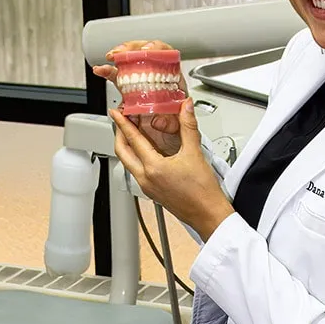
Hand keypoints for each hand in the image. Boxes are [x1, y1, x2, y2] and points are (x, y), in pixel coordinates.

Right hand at [94, 38, 188, 156]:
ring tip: (109, 59)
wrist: (172, 143)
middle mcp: (157, 79)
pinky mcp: (131, 93)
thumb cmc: (181, 132)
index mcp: (173, 81)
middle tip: (122, 53)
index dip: (157, 49)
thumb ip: (174, 123)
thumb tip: (159, 120)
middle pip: (145, 54)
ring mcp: (143, 85)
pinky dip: (109, 73)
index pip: (167, 56)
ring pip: (130, 64)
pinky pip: (120, 79)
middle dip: (132, 49)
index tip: (148, 50)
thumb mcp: (182, 128)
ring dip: (118, 58)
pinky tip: (101, 70)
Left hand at [110, 98, 234, 242]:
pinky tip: (146, 152)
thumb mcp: (195, 154)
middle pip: (122, 152)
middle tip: (121, 122)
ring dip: (127, 147)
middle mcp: (146, 178)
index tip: (116, 113)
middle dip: (119, 135)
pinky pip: (137, 171)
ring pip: (128, 162)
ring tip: (132, 134)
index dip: (123, 123)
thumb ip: (188, 127)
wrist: (208, 214)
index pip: (132, 140)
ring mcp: (147, 186)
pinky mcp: (152, 192)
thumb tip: (186, 109)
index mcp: (153, 168)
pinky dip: (136, 157)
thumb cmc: (203, 192)